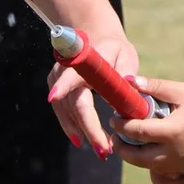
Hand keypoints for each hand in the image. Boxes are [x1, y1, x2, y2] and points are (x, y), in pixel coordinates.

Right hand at [48, 32, 139, 156]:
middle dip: (89, 128)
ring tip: (102, 149)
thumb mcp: (126, 54)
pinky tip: (81, 139)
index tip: (55, 98)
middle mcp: (67, 67)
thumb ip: (126, 70)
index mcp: (86, 57)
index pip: (74, 73)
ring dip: (83, 131)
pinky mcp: (54, 84)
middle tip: (104, 149)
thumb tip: (129, 83)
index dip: (64, 85)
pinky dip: (72, 125)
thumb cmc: (114, 48)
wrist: (95, 35)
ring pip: (68, 110)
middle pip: (75, 102)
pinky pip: (63, 110)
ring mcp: (58, 76)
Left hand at [109, 76, 183, 174]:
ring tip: (126, 142)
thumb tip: (132, 81)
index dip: (121, 125)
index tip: (113, 117)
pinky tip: (144, 147)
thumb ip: (156, 87)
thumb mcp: (182, 91)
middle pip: (136, 157)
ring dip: (132, 156)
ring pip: (146, 166)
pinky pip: (159, 168)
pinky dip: (147, 160)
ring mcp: (179, 163)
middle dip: (121, 147)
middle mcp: (173, 152)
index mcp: (172, 131)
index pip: (137, 131)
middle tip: (114, 135)